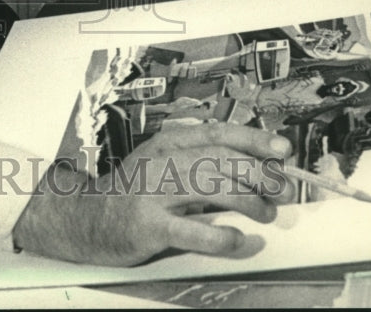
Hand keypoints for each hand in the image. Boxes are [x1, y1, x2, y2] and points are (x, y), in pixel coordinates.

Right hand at [12, 124, 295, 265]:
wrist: (87, 217)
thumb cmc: (136, 191)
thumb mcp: (166, 164)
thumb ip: (203, 162)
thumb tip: (256, 166)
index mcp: (168, 141)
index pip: (217, 132)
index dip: (253, 138)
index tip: (282, 148)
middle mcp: (162, 161)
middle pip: (219, 158)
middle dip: (259, 173)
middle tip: (282, 188)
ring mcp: (154, 192)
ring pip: (210, 187)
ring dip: (247, 200)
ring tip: (264, 212)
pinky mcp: (149, 225)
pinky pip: (192, 230)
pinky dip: (221, 236)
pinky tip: (236, 238)